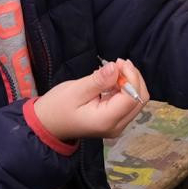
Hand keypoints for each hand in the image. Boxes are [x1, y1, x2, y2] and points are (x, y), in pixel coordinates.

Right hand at [32, 60, 148, 141]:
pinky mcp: (115, 121)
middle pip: (140, 99)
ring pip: (136, 100)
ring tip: (113, 69)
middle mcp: (116, 126)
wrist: (47, 124)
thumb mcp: (75, 90)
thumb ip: (98, 81)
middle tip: (118, 63)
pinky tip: (111, 80)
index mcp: (106, 120)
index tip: (118, 62)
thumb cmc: (57, 108)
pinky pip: (127, 103)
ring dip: (129, 82)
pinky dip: (124, 88)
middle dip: (133, 78)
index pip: (132, 97)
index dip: (130, 77)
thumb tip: (115, 68)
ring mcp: (117, 125)